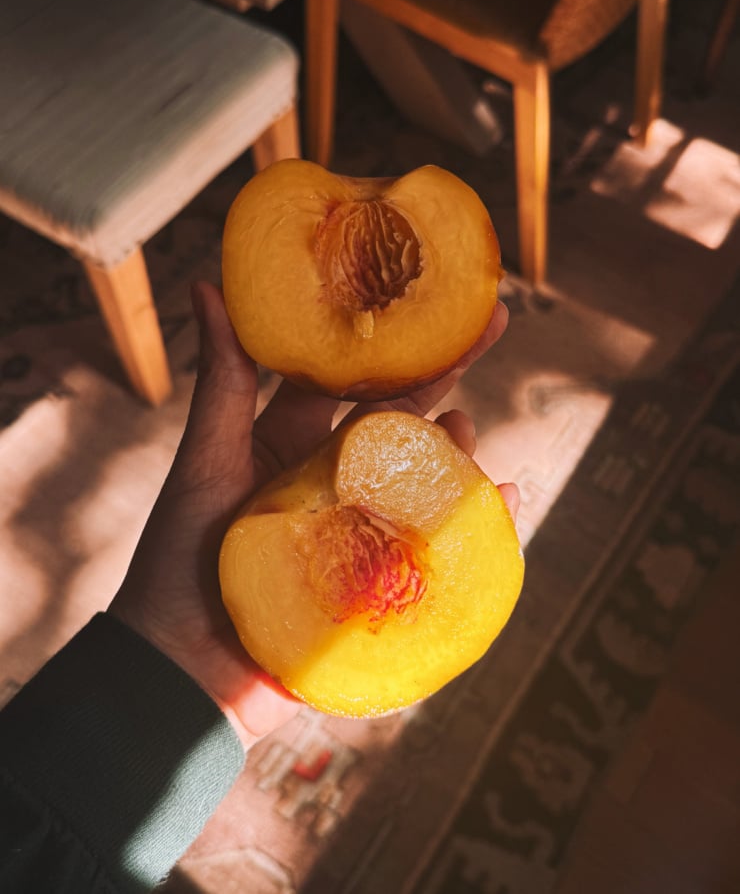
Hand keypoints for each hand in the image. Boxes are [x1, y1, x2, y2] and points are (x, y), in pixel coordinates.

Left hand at [109, 282, 517, 747]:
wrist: (184, 669)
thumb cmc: (181, 560)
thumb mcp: (207, 461)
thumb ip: (223, 382)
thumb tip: (207, 285)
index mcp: (290, 442)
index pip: (349, 379)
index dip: (387, 340)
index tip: (426, 298)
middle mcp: (331, 478)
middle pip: (396, 417)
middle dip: (442, 374)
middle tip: (488, 326)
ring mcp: (360, 526)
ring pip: (420, 474)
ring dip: (450, 448)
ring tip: (463, 432)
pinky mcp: (379, 576)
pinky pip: (437, 543)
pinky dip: (473, 522)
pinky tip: (502, 497)